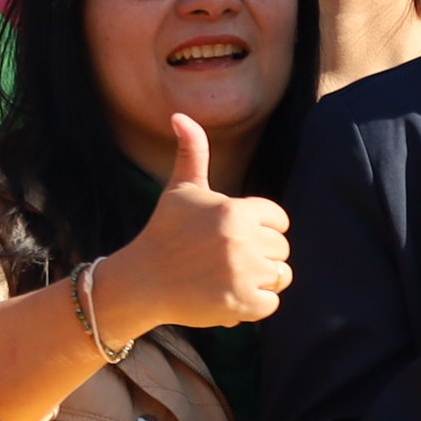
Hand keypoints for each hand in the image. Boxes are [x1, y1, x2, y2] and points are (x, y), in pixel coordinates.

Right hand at [94, 114, 292, 334]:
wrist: (140, 281)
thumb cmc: (164, 232)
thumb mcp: (181, 190)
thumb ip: (193, 152)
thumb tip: (180, 115)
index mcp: (235, 210)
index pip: (279, 219)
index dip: (260, 228)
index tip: (233, 236)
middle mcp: (242, 240)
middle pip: (281, 248)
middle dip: (259, 255)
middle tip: (224, 259)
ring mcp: (242, 273)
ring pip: (280, 276)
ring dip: (259, 280)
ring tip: (227, 277)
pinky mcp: (241, 303)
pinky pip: (270, 304)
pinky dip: (253, 305)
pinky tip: (226, 295)